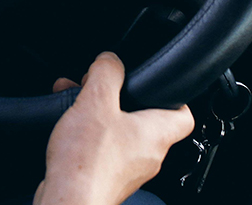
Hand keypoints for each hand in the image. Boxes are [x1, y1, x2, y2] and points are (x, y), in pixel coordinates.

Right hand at [34, 52, 195, 204]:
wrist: (69, 202)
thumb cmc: (87, 163)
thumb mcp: (96, 101)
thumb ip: (107, 73)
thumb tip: (110, 60)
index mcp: (156, 134)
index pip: (184, 115)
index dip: (174, 96)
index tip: (158, 85)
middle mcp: (148, 156)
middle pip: (145, 121)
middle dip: (120, 100)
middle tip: (101, 89)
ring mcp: (128, 171)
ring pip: (120, 134)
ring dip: (100, 115)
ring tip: (76, 103)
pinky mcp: (108, 180)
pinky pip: (104, 150)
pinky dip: (89, 135)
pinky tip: (68, 128)